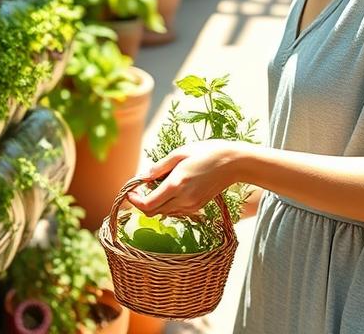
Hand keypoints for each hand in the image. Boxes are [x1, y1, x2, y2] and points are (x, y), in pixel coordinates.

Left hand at [126, 139, 246, 216]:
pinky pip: (175, 211)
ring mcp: (192, 206)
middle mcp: (183, 199)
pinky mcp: (197, 207)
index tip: (130, 190)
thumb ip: (159, 167)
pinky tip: (169, 188)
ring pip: (164, 212)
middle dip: (142, 202)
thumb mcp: (180, 153)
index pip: (147, 204)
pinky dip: (167, 203)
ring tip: (155, 184)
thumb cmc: (206, 152)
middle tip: (139, 188)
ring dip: (154, 203)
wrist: (233, 163)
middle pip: (153, 212)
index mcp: (177, 185)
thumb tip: (142, 177)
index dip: (134, 200)